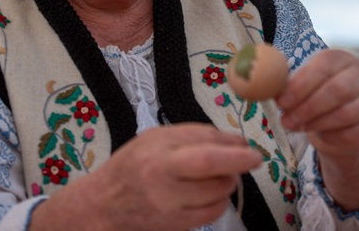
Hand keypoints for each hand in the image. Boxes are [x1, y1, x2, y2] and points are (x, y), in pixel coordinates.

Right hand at [31, 123, 262, 230]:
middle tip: (254, 158)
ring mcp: (169, 205)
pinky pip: (212, 213)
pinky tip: (211, 192)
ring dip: (229, 181)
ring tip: (221, 174)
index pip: (202, 145)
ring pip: (217, 192)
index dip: (232, 145)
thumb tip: (236, 141)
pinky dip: (219, 200)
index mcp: (158, 151)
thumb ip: (194, 135)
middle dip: (239, 162)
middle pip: (210, 168)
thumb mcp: (157, 138)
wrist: (104, 204)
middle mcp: (162, 178)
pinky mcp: (176, 225)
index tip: (250, 144)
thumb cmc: (133, 163)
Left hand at [276, 49, 358, 208]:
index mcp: (340, 59)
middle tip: (285, 121)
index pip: (323, 67)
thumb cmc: (314, 95)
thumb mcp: (301, 84)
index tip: (281, 102)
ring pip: (347, 113)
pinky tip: (318, 136)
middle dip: (307, 107)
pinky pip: (355, 133)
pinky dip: (334, 136)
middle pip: (337, 90)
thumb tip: (256, 82)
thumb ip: (283, 82)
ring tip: (296, 128)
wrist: (342, 121)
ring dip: (317, 123)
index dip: (301, 85)